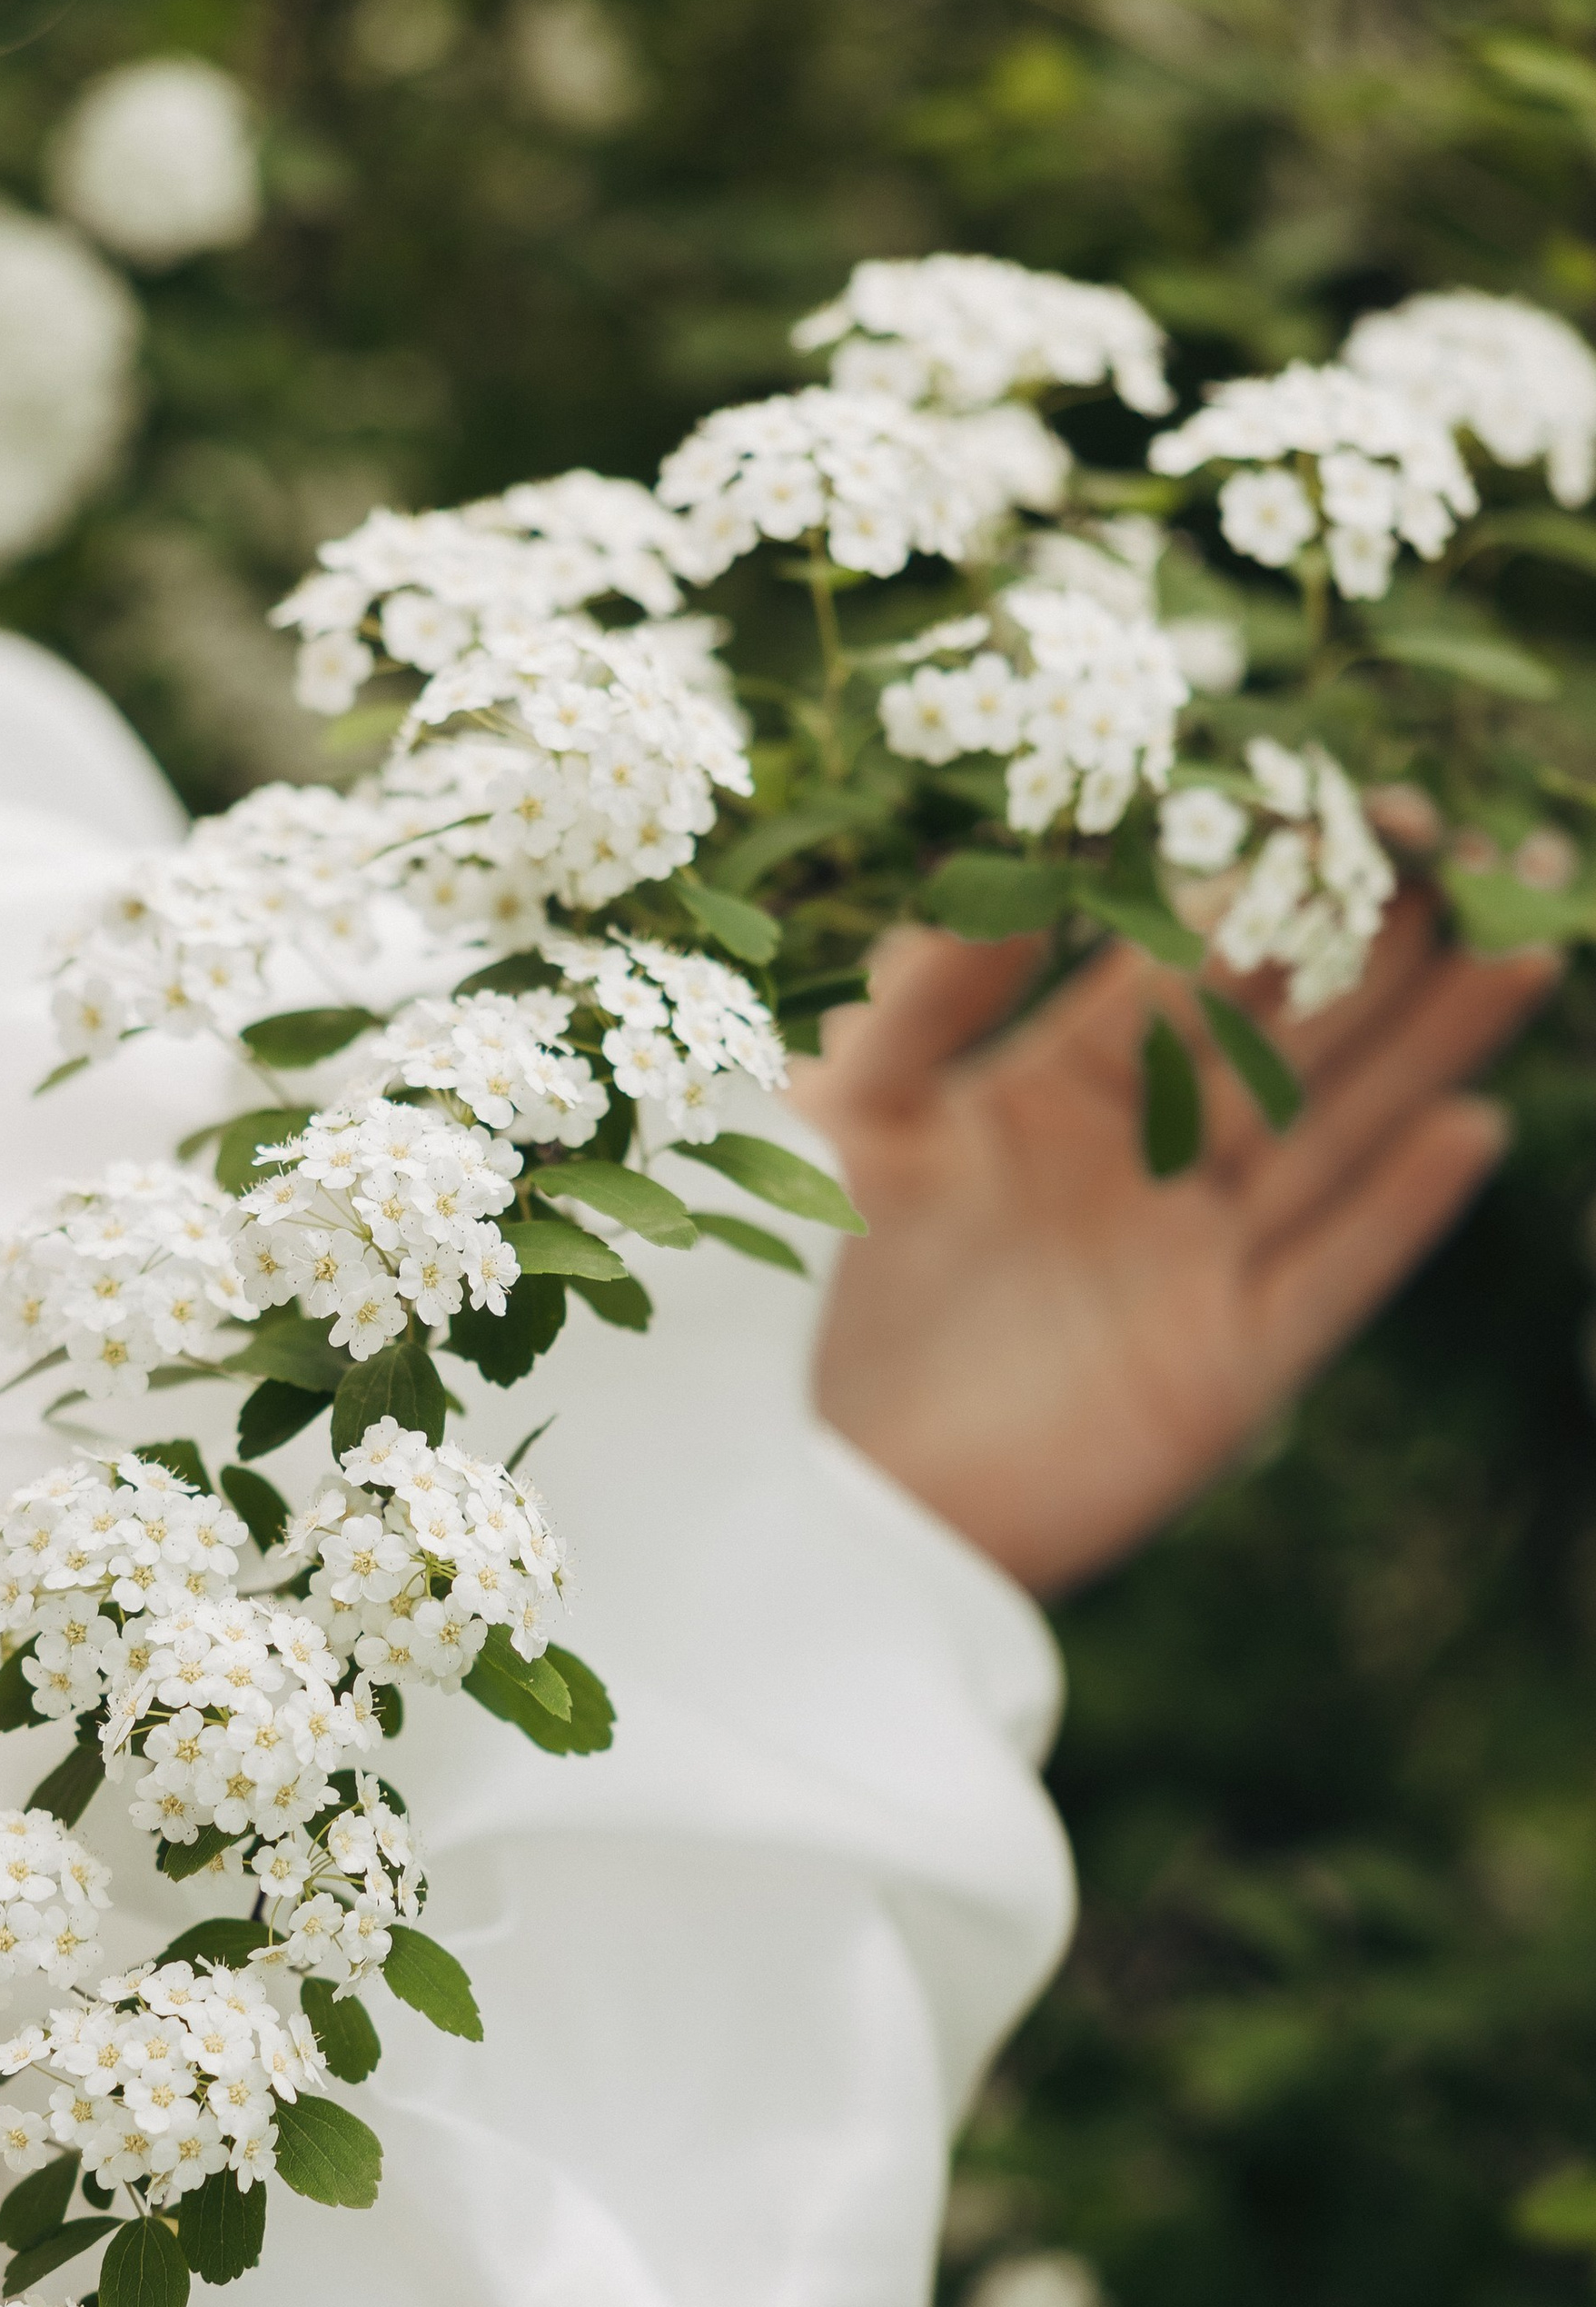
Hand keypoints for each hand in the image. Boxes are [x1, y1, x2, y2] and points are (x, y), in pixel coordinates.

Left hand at [794, 896, 1556, 1596]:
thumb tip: (1030, 873)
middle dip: (1397, 947)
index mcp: (1054, 1091)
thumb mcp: (844, 1126)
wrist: (798, 1497)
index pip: (1199, 968)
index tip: (1370, 808)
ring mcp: (1189, 1272)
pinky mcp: (1215, 1377)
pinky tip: (1471, 1130)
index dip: (1284, 888)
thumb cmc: (784, 1301)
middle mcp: (1141, 1171)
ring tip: (1529, 949)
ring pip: (1338, 1137)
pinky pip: (1326, 1282)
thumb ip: (931, 997)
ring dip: (1433, 1048)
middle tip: (1495, 853)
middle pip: (1298, 1038)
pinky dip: (1395, 1214)